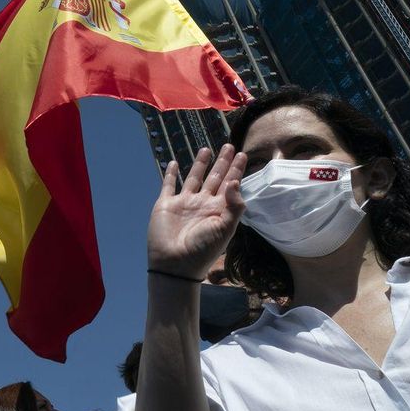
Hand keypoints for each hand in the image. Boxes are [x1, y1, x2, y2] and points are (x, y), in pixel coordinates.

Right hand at [147, 145, 246, 280]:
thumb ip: (234, 205)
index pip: (230, 185)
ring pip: (194, 178)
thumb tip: (234, 181)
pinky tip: (174, 163)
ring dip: (200, 164)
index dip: (236, 170)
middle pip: (215, 178)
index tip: (243, 155)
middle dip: (222, 163)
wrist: (175, 264)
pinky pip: (169, 185)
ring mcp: (184, 203)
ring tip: (207, 149)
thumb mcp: (225, 228)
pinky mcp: (166, 204)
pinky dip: (171, 174)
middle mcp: (203, 203)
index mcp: (219, 209)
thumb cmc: (203, 249)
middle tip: (229, 146)